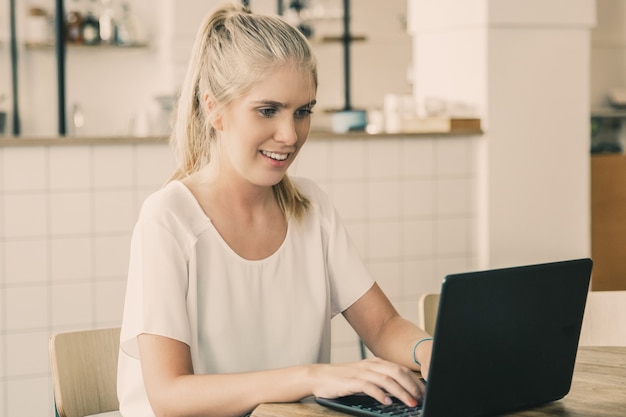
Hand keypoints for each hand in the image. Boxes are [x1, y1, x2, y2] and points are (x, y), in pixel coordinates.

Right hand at [310, 358, 425, 406]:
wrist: (320, 377)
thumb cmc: (344, 379)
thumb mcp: (366, 378)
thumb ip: (381, 382)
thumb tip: (401, 393)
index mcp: (376, 363)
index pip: (400, 369)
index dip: (414, 381)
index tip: (424, 393)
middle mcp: (371, 365)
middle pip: (397, 372)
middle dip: (411, 386)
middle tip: (420, 399)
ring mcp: (361, 372)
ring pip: (386, 379)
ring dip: (400, 392)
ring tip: (409, 403)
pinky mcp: (351, 381)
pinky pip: (369, 386)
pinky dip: (380, 394)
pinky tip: (387, 402)